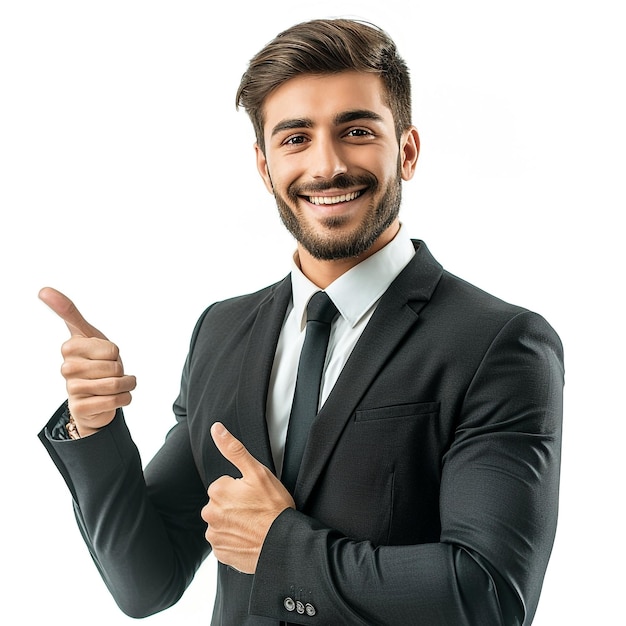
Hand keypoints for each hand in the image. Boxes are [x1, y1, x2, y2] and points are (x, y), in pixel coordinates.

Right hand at [39, 287, 136, 436]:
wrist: (95, 396)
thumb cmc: (94, 360)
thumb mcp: (86, 333)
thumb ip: (67, 310)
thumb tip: (43, 289)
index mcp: (70, 348)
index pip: (111, 348)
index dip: (115, 352)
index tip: (103, 355)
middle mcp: (67, 368)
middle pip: (114, 366)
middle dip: (120, 370)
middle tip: (109, 372)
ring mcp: (72, 389)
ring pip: (116, 383)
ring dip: (126, 384)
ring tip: (117, 384)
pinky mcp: (81, 409)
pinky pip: (115, 401)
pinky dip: (124, 398)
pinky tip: (116, 398)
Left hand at [202, 422, 294, 573]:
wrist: (283, 542)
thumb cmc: (274, 507)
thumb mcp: (257, 471)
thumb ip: (234, 449)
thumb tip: (216, 428)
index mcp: (217, 491)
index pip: (224, 485)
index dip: (241, 489)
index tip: (254, 495)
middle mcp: (210, 514)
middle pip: (220, 504)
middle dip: (234, 505)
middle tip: (255, 509)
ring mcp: (215, 535)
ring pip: (222, 522)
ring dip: (234, 522)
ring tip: (254, 524)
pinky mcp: (221, 553)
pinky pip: (224, 541)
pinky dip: (235, 539)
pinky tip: (249, 537)